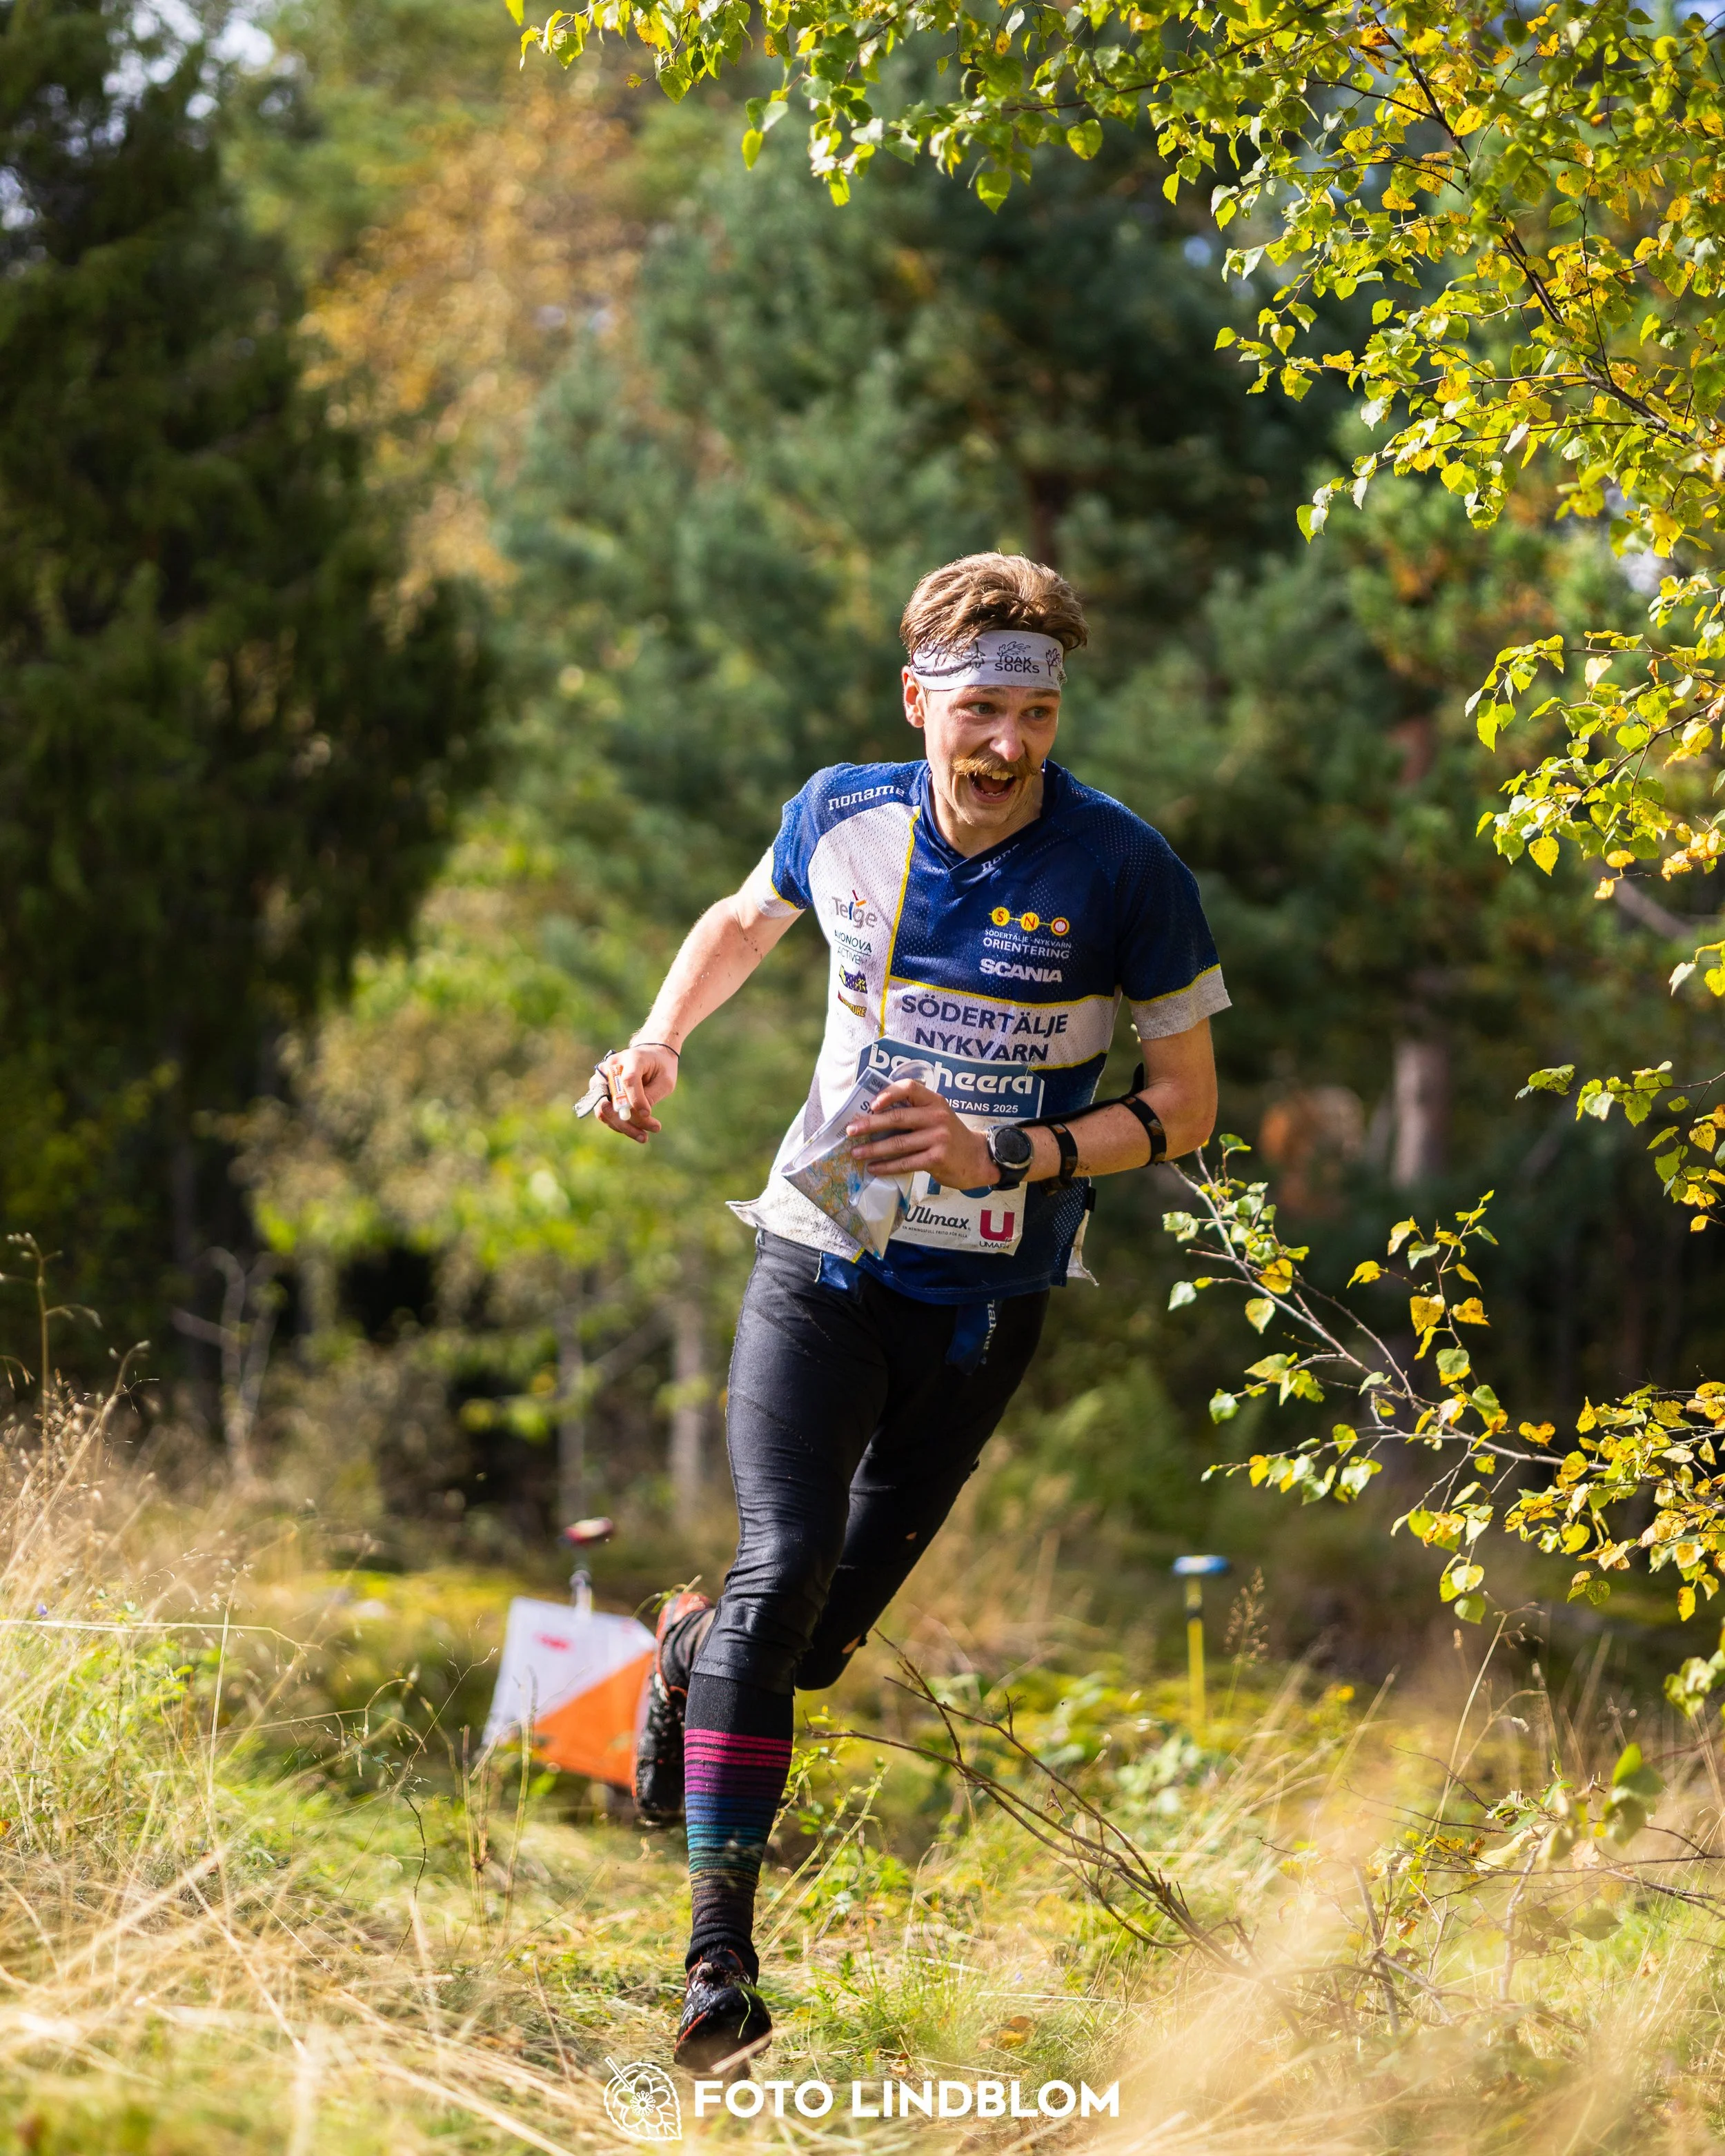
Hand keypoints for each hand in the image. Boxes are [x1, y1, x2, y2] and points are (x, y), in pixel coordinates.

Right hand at [595, 1043, 678, 1144]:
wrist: (650, 1056)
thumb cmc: (660, 1068)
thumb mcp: (665, 1081)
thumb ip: (651, 1095)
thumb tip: (638, 1116)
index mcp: (632, 1058)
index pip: (628, 1080)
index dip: (636, 1100)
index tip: (648, 1115)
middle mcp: (611, 1066)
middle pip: (611, 1098)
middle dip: (628, 1121)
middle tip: (648, 1135)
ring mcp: (601, 1078)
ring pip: (604, 1109)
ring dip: (622, 1126)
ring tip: (643, 1137)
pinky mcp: (598, 1090)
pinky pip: (604, 1112)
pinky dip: (618, 1124)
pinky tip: (636, 1131)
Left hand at [846, 1080, 995, 1188]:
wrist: (978, 1158)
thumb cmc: (951, 1136)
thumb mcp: (938, 1115)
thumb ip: (915, 1111)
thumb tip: (874, 1116)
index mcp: (935, 1101)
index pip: (909, 1088)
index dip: (888, 1094)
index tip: (871, 1105)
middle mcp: (937, 1116)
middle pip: (897, 1118)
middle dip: (870, 1124)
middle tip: (851, 1130)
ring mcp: (938, 1138)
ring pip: (898, 1144)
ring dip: (873, 1149)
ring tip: (856, 1153)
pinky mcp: (937, 1159)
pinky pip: (905, 1163)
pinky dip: (886, 1166)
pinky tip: (874, 1168)